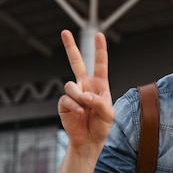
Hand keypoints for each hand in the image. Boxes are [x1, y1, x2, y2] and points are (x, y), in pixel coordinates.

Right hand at [58, 30, 113, 150]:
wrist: (89, 141)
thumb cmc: (101, 126)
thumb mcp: (108, 115)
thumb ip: (99, 102)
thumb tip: (85, 95)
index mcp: (99, 85)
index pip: (100, 64)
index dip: (100, 50)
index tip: (99, 35)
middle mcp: (85, 86)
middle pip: (76, 62)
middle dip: (70, 47)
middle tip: (64, 31)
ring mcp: (74, 93)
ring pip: (71, 85)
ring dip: (79, 96)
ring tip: (85, 108)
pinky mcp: (64, 103)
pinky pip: (66, 98)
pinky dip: (74, 106)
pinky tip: (79, 113)